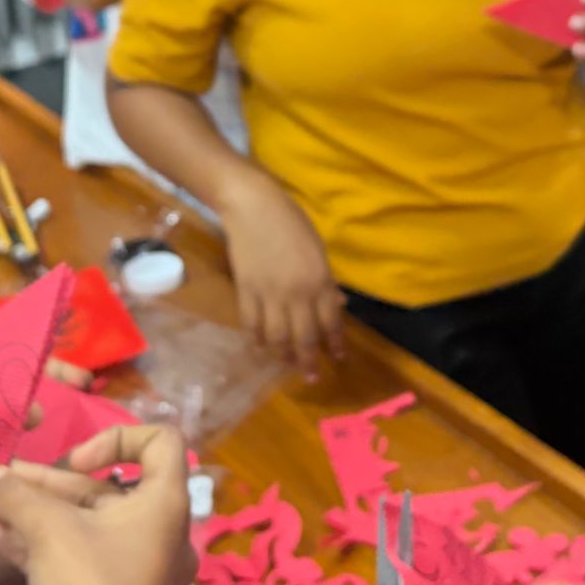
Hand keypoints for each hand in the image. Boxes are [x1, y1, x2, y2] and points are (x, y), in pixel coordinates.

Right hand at [0, 423, 196, 584]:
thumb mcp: (49, 530)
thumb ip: (15, 495)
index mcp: (166, 505)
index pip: (161, 442)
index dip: (116, 437)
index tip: (75, 460)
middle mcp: (163, 533)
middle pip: (107, 488)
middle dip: (48, 484)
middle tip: (1, 481)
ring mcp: (144, 570)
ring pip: (89, 526)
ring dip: (38, 513)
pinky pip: (84, 557)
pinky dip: (46, 544)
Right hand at [217, 171, 345, 378]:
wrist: (252, 206)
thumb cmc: (291, 221)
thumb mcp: (317, 249)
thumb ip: (326, 281)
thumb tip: (337, 304)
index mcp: (319, 280)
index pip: (330, 321)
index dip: (334, 342)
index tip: (338, 358)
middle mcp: (296, 293)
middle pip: (304, 337)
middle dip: (309, 361)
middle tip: (312, 377)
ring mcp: (269, 294)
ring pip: (277, 337)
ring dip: (283, 356)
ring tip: (287, 367)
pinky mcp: (246, 291)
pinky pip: (252, 324)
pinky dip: (257, 340)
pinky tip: (262, 347)